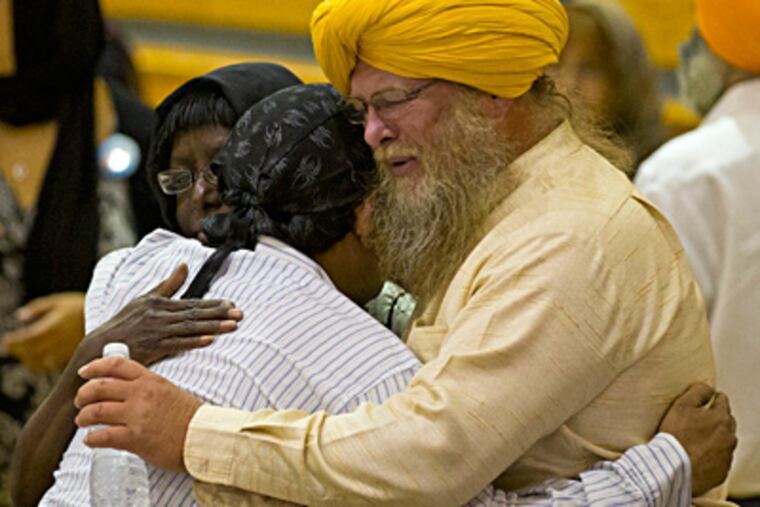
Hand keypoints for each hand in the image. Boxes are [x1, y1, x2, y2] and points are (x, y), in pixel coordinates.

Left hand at [2, 292, 85, 370]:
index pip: (28, 337)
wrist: (105, 316)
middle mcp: (58, 339)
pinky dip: (38, 364)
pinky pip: (50, 364)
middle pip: (32, 351)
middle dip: (18, 350)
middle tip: (9, 347)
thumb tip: (20, 316)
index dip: (15, 341)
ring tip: (21, 353)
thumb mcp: (57, 301)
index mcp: (54, 325)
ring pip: (39, 360)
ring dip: (27, 358)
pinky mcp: (69, 356)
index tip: (6, 340)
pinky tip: (34, 359)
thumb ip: (37, 308)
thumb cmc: (79, 307)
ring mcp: (64, 349)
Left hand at [75, 357, 200, 471]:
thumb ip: (148, 387)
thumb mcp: (169, 391)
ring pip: (96, 411)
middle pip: (100, 387)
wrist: (204, 437)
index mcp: (151, 380)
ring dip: (83, 416)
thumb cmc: (189, 417)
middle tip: (80, 401)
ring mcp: (137, 416)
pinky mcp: (135, 439)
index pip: (116, 365)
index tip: (84, 372)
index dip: (95, 367)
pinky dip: (91, 439)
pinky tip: (90, 440)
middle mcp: (142, 394)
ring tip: (82, 421)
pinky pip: (103, 436)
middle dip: (83, 394)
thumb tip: (126, 390)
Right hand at [78, 264, 242, 366]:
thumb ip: (169, 284)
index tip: (231, 305)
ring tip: (231, 327)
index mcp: (160, 304)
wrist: (101, 345)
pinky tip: (208, 341)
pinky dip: (192, 342)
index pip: (192, 304)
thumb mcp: (145, 298)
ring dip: (212, 327)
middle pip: (195, 315)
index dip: (213, 304)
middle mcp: (160, 316)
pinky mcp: (152, 348)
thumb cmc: (126, 321)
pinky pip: (175, 344)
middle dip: (219, 314)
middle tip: (240, 315)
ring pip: (189, 328)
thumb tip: (185, 265)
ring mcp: (157, 332)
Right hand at [658, 383, 736, 495]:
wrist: (675, 467)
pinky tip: (699, 454)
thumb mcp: (681, 405)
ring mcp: (727, 455)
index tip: (709, 400)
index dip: (714, 399)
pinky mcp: (722, 471)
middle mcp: (729, 436)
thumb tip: (708, 387)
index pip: (722, 401)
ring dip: (717, 438)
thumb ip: (697, 392)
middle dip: (718, 418)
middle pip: (727, 422)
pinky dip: (713, 455)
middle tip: (702, 419)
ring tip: (699, 439)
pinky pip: (720, 459)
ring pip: (726, 441)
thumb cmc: (677, 435)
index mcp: (720, 418)